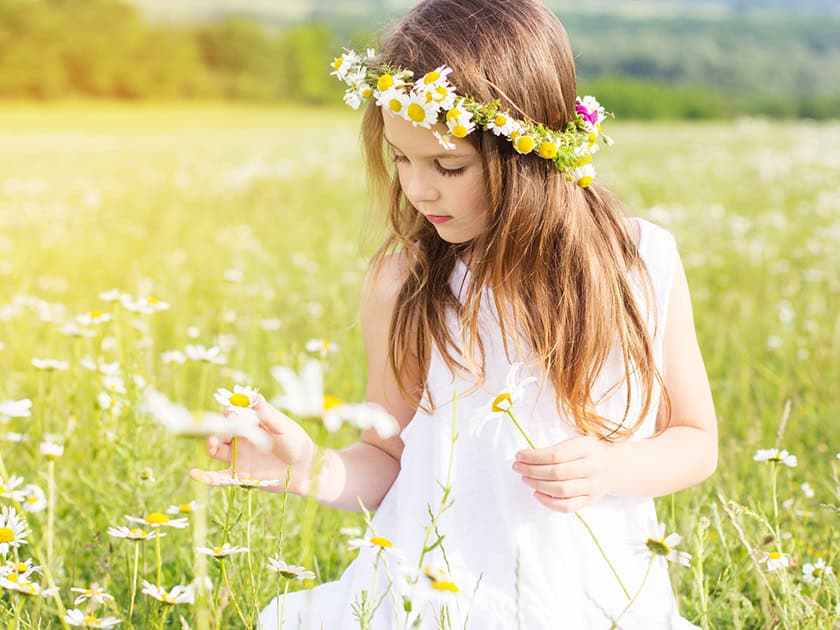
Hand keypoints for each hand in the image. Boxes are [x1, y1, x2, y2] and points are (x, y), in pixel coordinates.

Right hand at [190, 395, 315, 493]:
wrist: (304, 468)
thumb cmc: (296, 442)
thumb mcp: (283, 426)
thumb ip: (268, 414)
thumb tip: (254, 396)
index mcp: (250, 424)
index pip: (233, 415)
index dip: (229, 413)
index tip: (230, 412)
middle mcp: (240, 439)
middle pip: (220, 431)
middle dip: (216, 428)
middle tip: (219, 429)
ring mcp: (238, 457)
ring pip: (216, 450)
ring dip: (210, 445)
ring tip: (212, 443)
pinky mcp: (239, 475)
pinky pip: (219, 477)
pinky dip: (205, 477)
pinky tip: (194, 474)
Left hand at [512, 435, 614, 512]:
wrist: (615, 467)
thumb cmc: (590, 452)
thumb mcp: (577, 441)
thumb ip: (557, 449)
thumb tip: (528, 457)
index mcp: (586, 449)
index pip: (555, 454)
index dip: (534, 456)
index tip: (520, 455)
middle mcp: (591, 468)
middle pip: (556, 473)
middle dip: (532, 470)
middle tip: (518, 467)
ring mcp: (592, 487)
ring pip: (561, 490)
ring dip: (538, 485)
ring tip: (525, 478)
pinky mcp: (589, 500)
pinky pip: (567, 506)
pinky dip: (549, 502)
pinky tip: (537, 494)